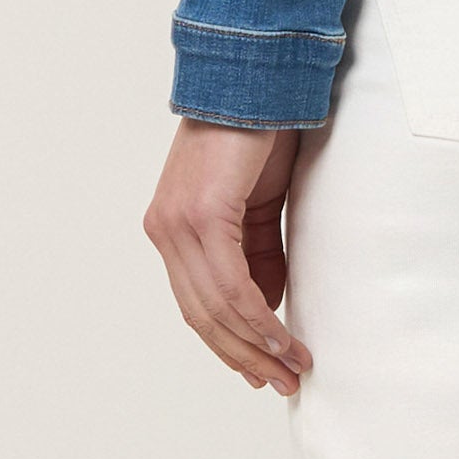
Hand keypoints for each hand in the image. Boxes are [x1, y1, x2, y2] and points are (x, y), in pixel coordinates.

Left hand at [143, 119, 315, 395]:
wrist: (258, 77)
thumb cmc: (261, 130)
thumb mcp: (259, 202)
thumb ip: (256, 251)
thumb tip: (265, 302)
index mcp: (173, 227)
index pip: (197, 303)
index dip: (229, 342)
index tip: (262, 369)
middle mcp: (166, 230)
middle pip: (201, 315)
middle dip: (244, 356)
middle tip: (282, 382)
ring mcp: (178, 224)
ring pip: (215, 308)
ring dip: (257, 346)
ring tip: (292, 367)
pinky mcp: (201, 216)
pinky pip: (230, 286)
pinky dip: (258, 318)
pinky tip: (282, 337)